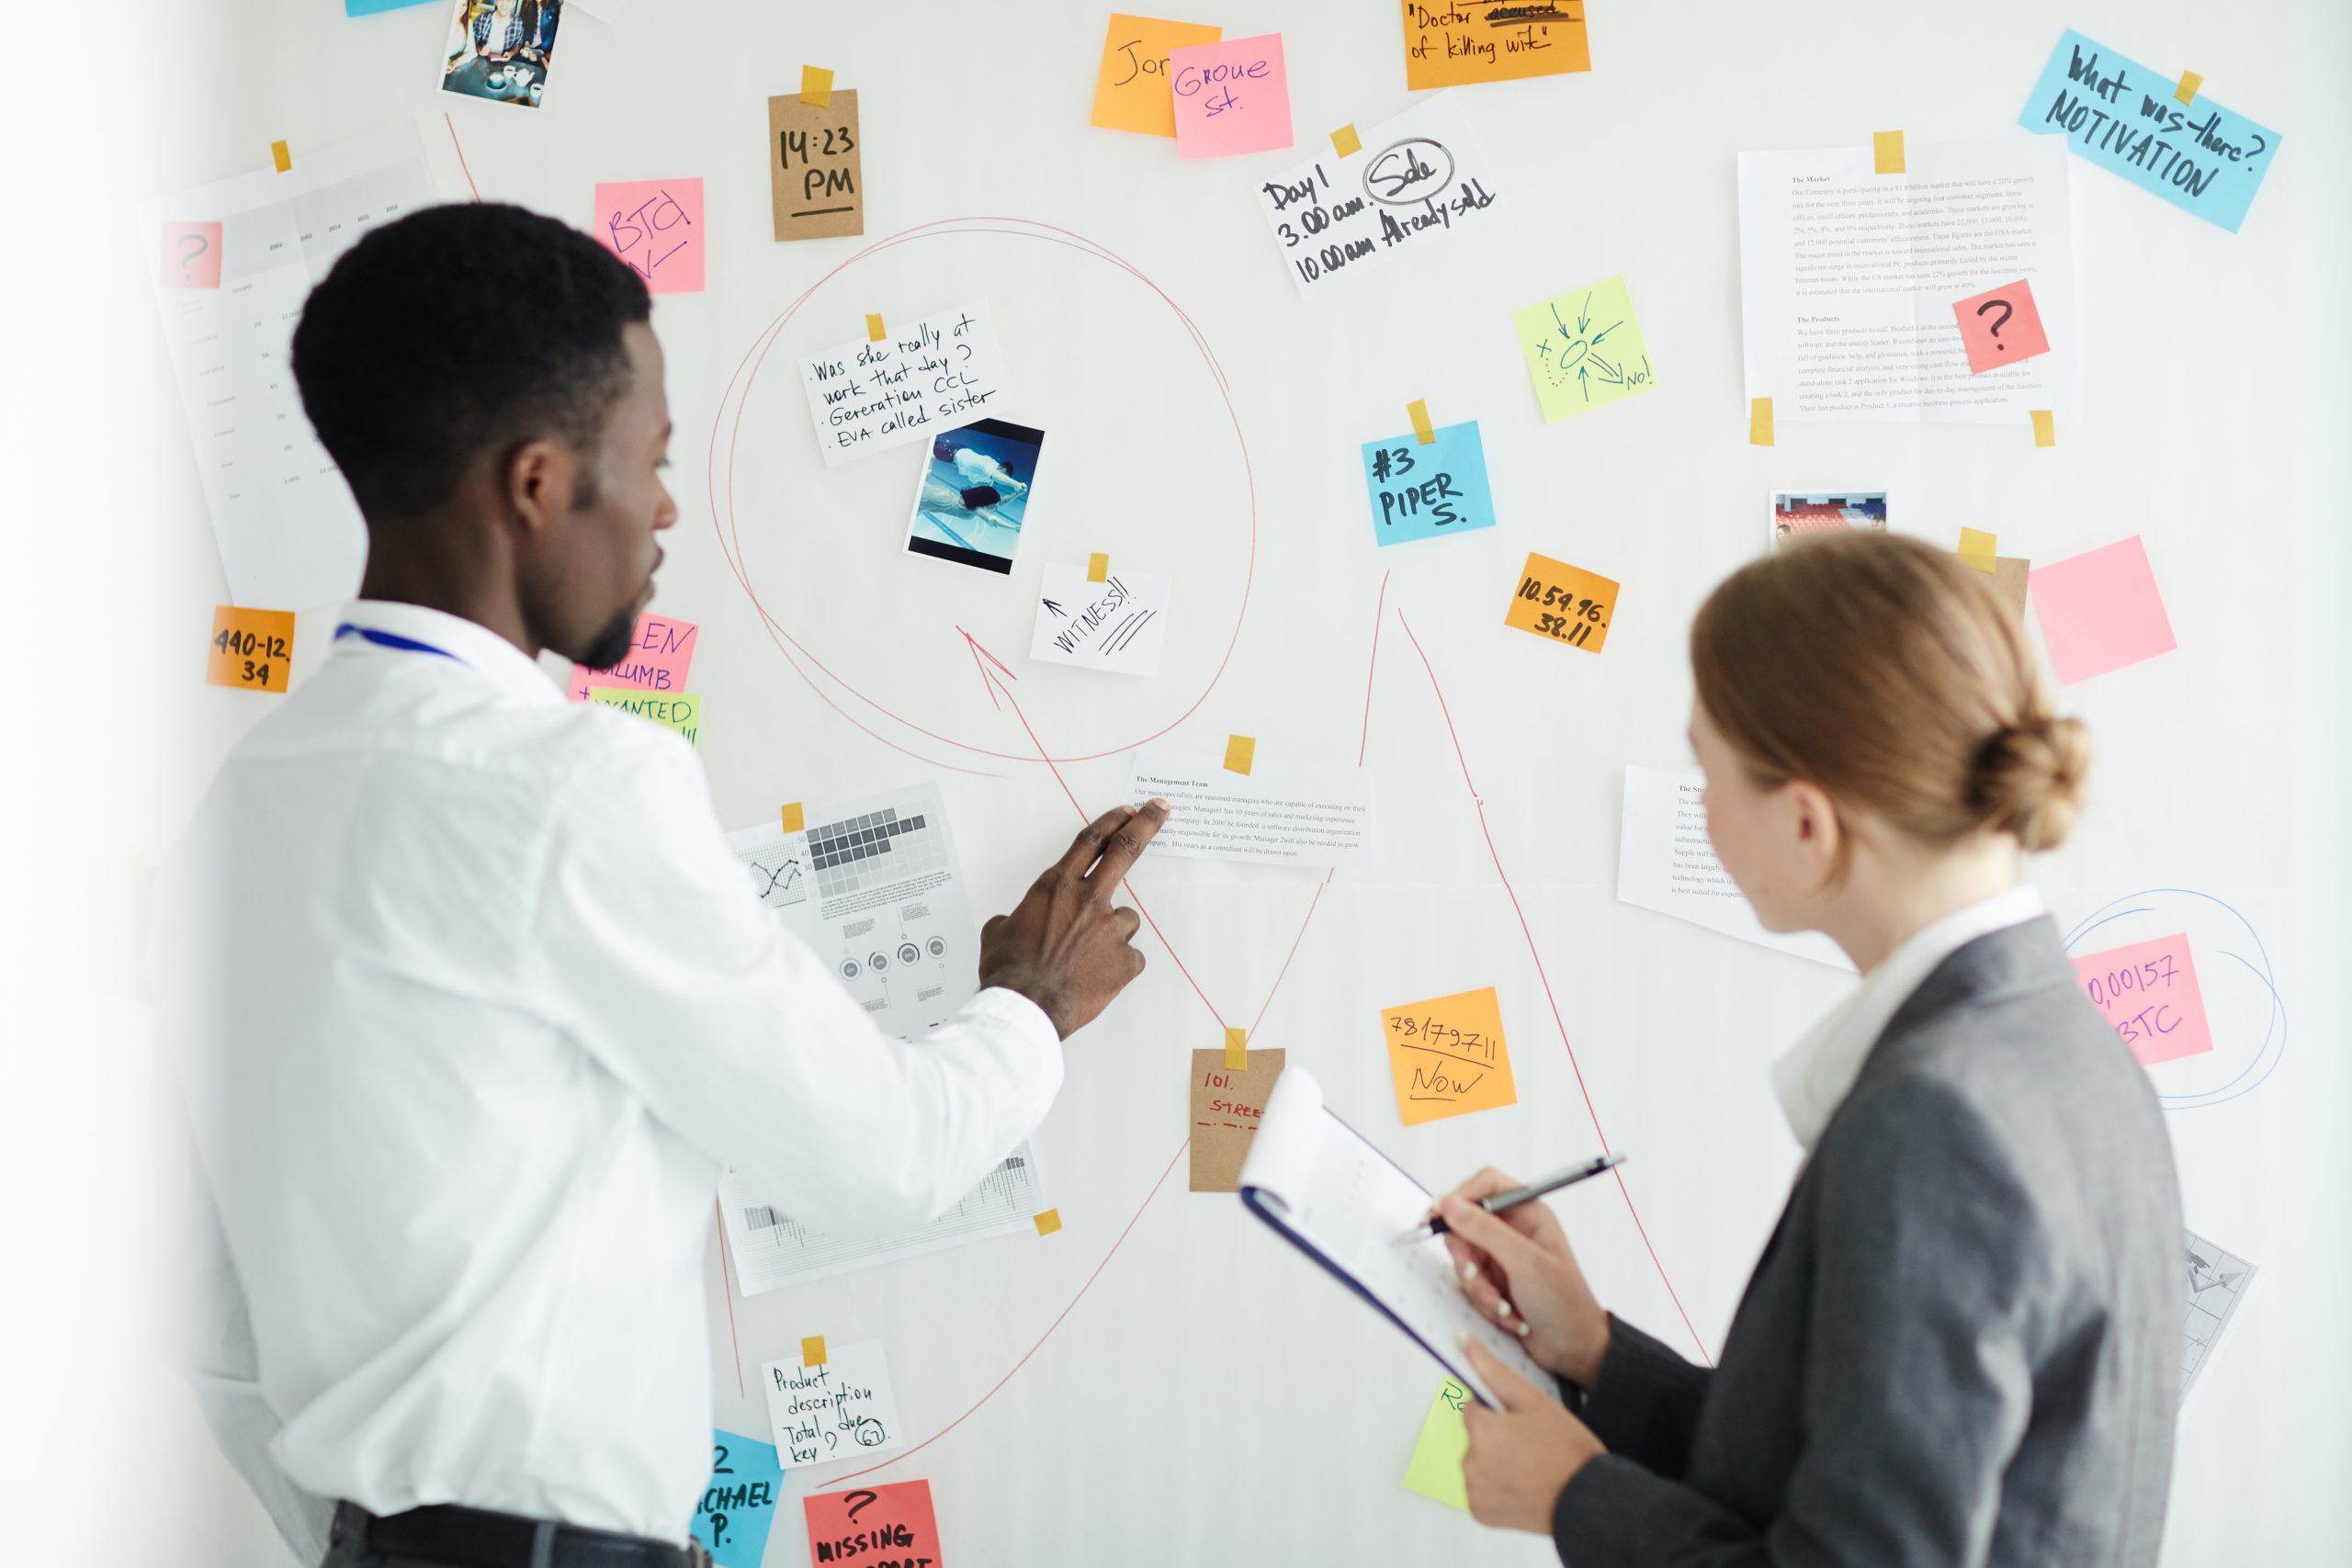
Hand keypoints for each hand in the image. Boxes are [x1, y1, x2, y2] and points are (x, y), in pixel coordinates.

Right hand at [978, 801, 1168, 1038]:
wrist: (1026, 1007)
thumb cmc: (1009, 971)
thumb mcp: (997, 933)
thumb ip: (1015, 918)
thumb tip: (1014, 923)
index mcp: (1055, 887)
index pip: (1090, 842)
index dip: (1111, 822)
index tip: (1127, 811)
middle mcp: (1087, 900)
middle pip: (1124, 850)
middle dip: (1145, 825)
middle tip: (1158, 810)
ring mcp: (1110, 928)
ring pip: (1126, 919)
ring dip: (1113, 931)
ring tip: (1088, 956)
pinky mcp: (1125, 959)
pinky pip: (1130, 957)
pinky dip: (1118, 966)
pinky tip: (1099, 977)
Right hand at [1437, 1169, 1610, 1386]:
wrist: (1573, 1349)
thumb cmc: (1565, 1303)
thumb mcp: (1524, 1262)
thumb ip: (1485, 1230)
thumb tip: (1450, 1204)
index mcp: (1529, 1213)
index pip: (1485, 1186)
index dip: (1459, 1197)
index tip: (1437, 1216)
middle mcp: (1514, 1231)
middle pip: (1466, 1225)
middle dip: (1467, 1256)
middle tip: (1475, 1274)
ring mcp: (1503, 1257)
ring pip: (1465, 1258)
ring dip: (1479, 1287)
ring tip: (1502, 1304)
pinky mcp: (1494, 1281)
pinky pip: (1470, 1283)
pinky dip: (1483, 1301)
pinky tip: (1508, 1314)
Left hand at [1460, 1336, 1604, 1533]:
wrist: (1588, 1500)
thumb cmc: (1567, 1451)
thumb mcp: (1534, 1401)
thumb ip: (1494, 1370)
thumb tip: (1465, 1341)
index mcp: (1481, 1429)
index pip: (1473, 1408)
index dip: (1499, 1412)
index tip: (1520, 1423)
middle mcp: (1470, 1461)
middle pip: (1475, 1436)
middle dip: (1497, 1437)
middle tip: (1531, 1446)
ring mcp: (1474, 1490)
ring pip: (1478, 1463)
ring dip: (1496, 1462)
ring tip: (1531, 1467)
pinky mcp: (1481, 1512)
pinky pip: (1482, 1491)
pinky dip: (1497, 1488)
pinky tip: (1523, 1486)